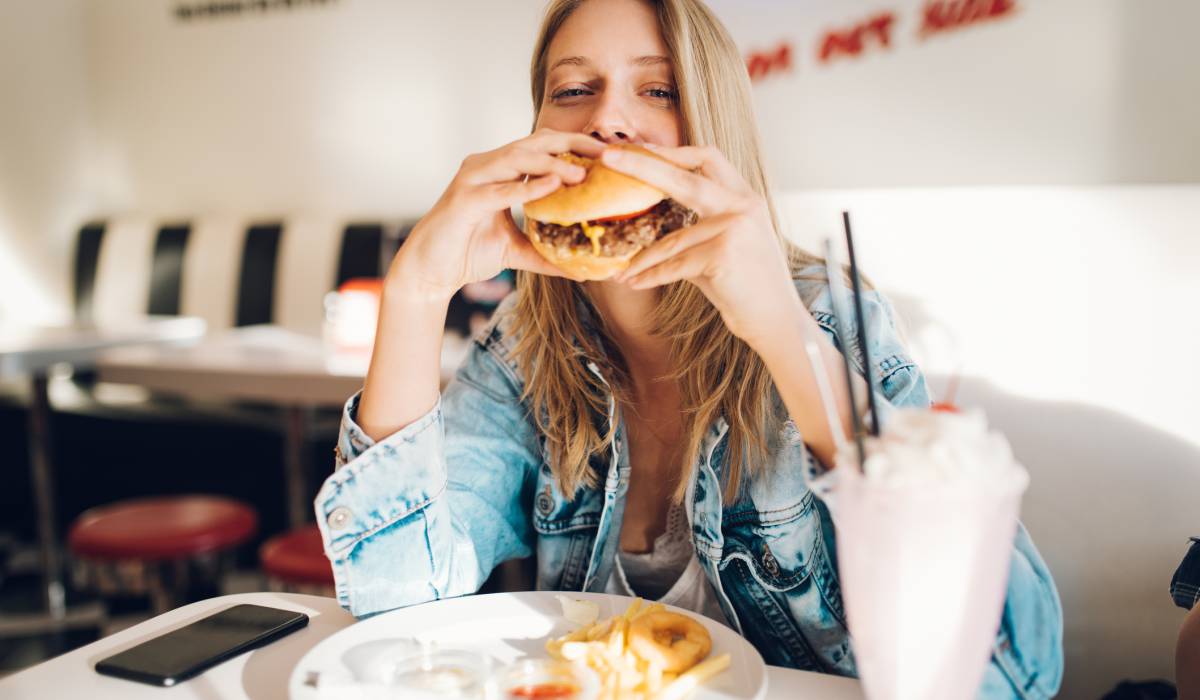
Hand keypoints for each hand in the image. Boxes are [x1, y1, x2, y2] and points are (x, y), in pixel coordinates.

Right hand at [387, 129, 604, 303]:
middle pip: (534, 143)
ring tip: (582, 173)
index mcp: (500, 171)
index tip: (607, 154)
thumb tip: (583, 270)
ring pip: (516, 159)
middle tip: (605, 153)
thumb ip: (547, 254)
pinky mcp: (463, 200)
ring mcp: (472, 180)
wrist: (430, 272)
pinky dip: (526, 187)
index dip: (575, 146)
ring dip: (551, 163)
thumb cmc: (468, 253)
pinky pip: (499, 190)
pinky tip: (552, 187)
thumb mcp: (517, 251)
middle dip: (571, 144)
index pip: (542, 147)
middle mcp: (486, 166)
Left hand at [601, 144, 803, 346]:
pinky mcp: (723, 254)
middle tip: (607, 157)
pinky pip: (674, 265)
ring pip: (671, 239)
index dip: (671, 152)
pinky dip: (651, 277)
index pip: (707, 158)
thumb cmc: (747, 287)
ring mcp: (734, 228)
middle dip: (642, 164)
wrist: (778, 321)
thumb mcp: (726, 246)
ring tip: (619, 271)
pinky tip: (632, 283)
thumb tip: (651, 223)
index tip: (638, 148)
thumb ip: (696, 227)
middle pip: (683, 177)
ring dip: (641, 259)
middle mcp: (742, 206)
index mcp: (744, 197)